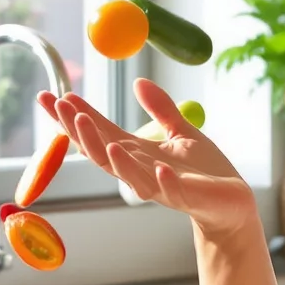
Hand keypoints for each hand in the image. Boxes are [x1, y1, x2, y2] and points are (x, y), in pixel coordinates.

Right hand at [40, 79, 260, 241]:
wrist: (232, 203)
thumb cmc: (205, 171)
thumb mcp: (182, 131)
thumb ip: (160, 109)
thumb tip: (138, 81)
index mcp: (138, 154)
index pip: (101, 132)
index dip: (76, 116)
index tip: (53, 95)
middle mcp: (141, 171)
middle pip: (101, 152)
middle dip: (79, 130)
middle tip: (61, 106)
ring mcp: (161, 186)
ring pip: (127, 174)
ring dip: (108, 153)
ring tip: (90, 128)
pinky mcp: (186, 197)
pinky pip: (170, 190)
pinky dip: (161, 180)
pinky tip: (158, 167)